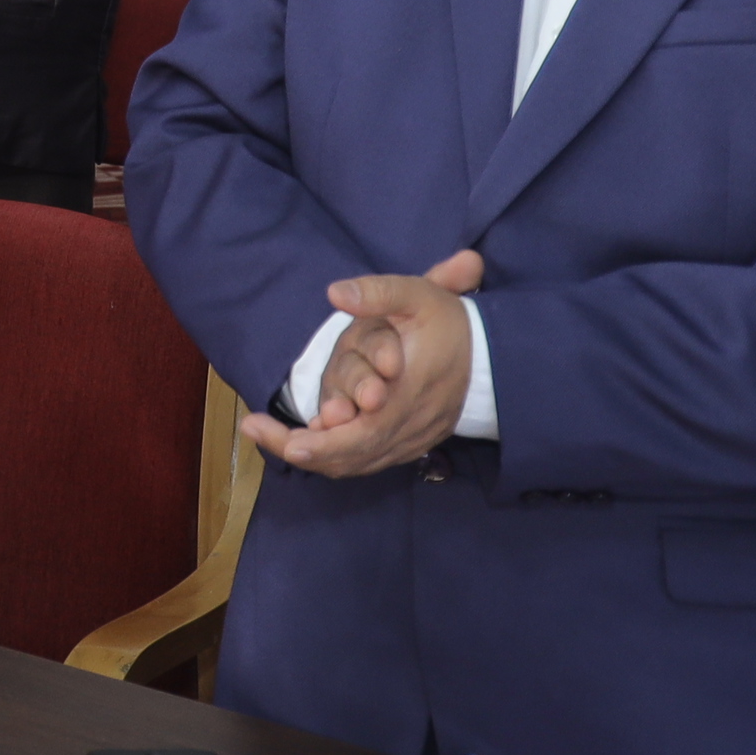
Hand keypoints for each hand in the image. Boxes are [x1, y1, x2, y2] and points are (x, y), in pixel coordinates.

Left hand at [241, 249, 484, 479]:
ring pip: (359, 462)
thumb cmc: (451, 324)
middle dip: (304, 449)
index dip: (326, 443)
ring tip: (272, 436)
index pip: (364, 432)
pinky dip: (337, 455)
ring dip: (316, 455)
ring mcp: (412, 439)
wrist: (497, 359)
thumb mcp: (419, 296)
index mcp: (410, 393)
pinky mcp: (411, 444)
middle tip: (257, 430)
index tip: (290, 442)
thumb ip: (378, 292)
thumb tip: (335, 292)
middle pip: (354, 454)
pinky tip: (306, 441)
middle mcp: (410, 425)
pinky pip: (369, 460)